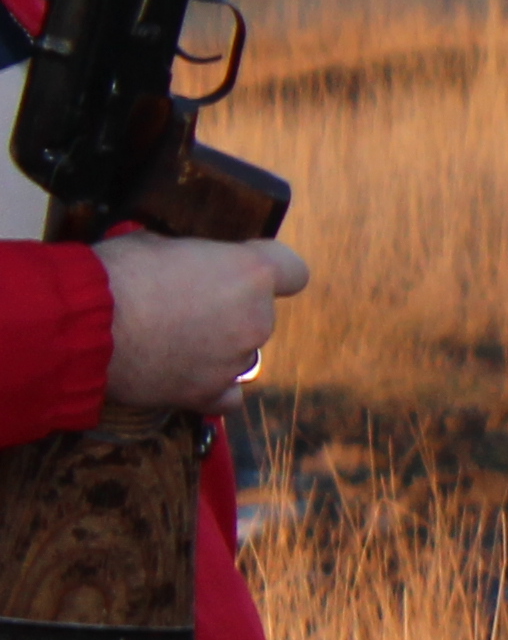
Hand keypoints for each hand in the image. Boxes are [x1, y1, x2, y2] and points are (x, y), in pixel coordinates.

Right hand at [99, 236, 308, 413]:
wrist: (82, 326)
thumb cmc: (117, 274)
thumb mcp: (158, 244)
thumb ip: (191, 258)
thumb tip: (184, 265)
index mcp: (252, 274)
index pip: (292, 271)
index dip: (268, 270)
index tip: (241, 271)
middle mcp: (256, 320)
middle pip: (259, 314)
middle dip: (229, 310)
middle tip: (182, 306)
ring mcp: (234, 361)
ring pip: (240, 352)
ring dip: (217, 347)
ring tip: (168, 340)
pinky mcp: (206, 394)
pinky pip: (227, 395)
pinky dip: (211, 387)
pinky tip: (187, 376)